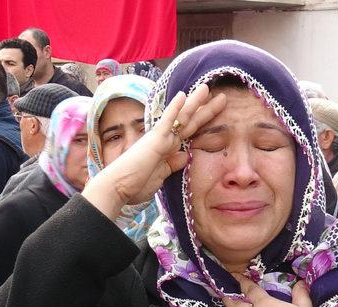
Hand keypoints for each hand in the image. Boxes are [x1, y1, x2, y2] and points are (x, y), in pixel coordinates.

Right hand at [82, 84, 226, 219]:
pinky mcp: (154, 141)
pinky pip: (166, 122)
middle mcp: (164, 140)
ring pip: (181, 118)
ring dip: (195, 103)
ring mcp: (159, 138)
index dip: (202, 123)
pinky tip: (183, 95)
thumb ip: (172, 165)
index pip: (188, 133)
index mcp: (166, 150)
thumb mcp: (160, 176)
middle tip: (221, 96)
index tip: (214, 113)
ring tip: (207, 88)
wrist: (117, 187)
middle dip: (205, 110)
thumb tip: (185, 154)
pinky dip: (174, 109)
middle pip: (188, 122)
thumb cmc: (134, 185)